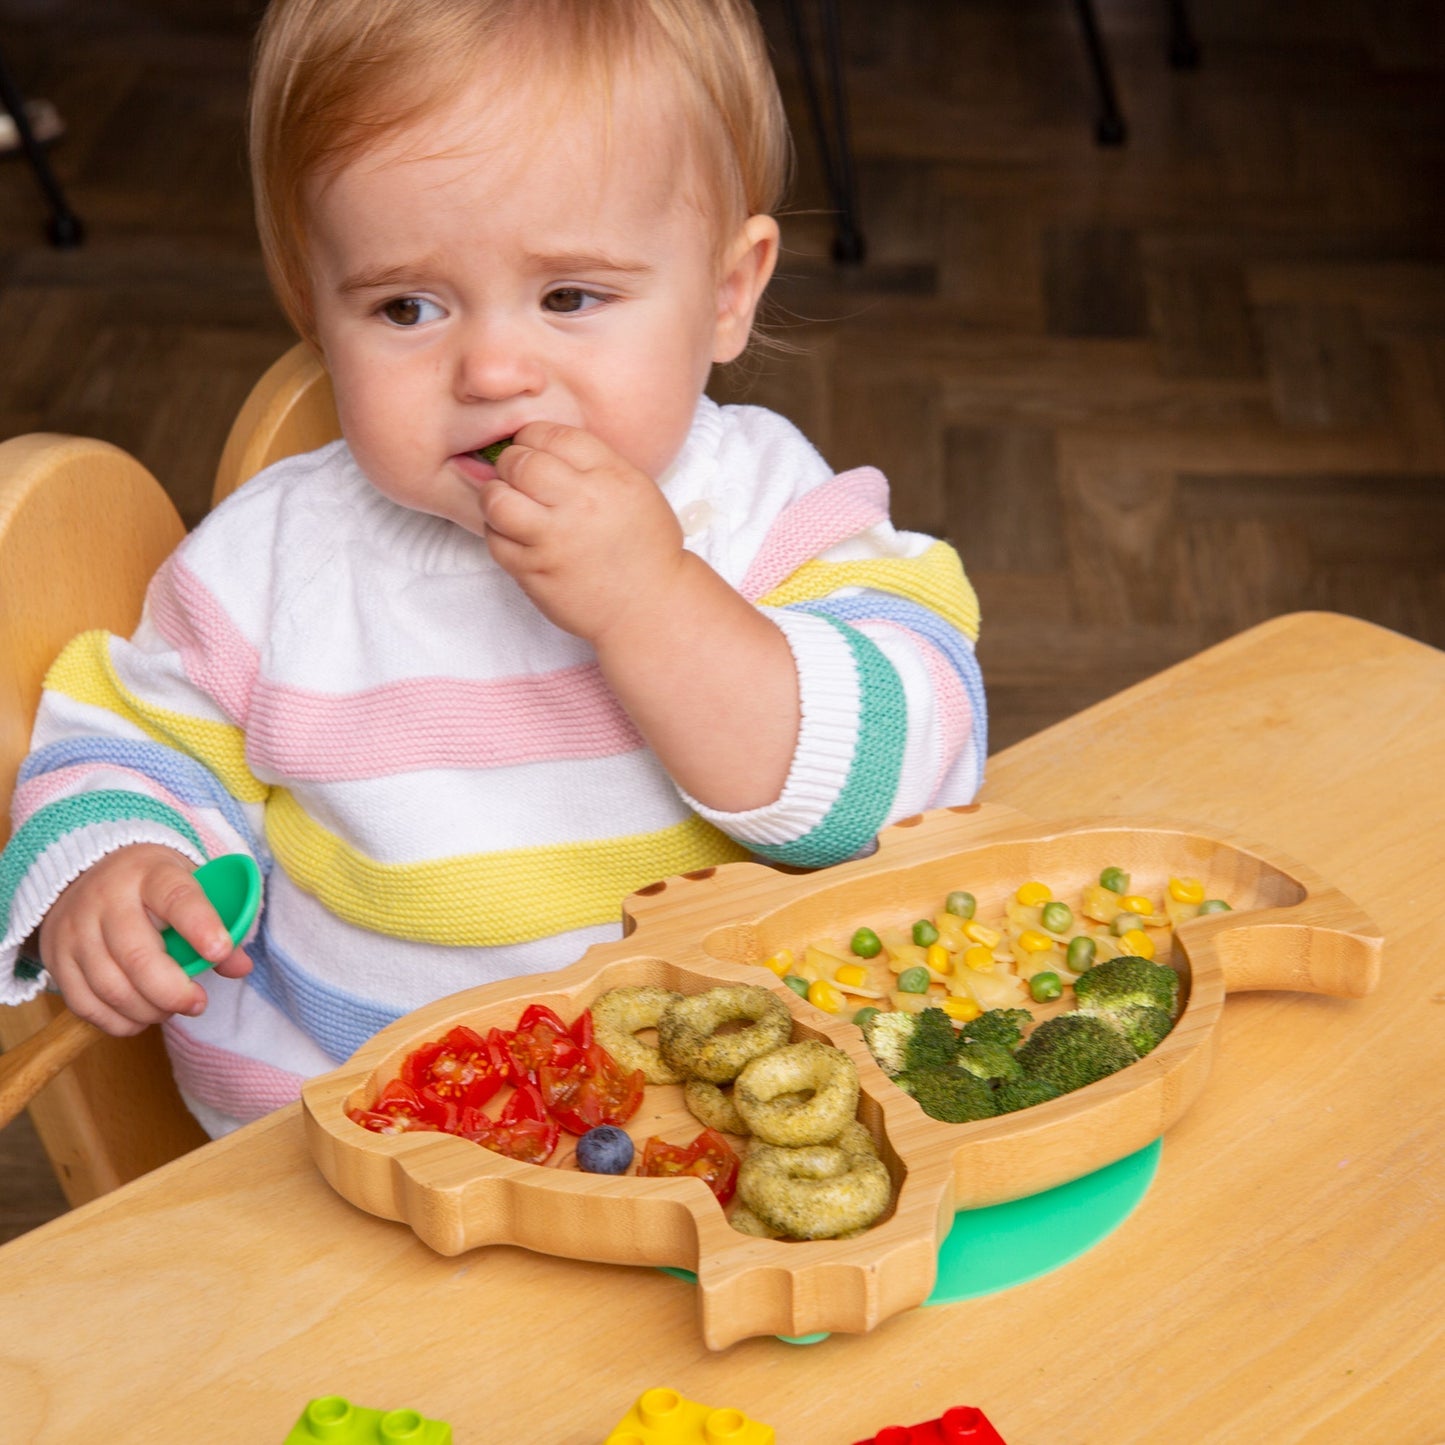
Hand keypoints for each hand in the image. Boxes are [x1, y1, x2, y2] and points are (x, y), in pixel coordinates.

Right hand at [39, 844, 252, 1035]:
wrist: (87, 873)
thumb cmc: (153, 886)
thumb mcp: (191, 885)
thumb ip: (220, 922)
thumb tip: (240, 965)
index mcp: (151, 874)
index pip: (176, 898)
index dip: (200, 926)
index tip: (220, 951)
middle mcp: (107, 898)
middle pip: (137, 956)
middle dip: (173, 992)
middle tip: (198, 1003)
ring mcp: (76, 929)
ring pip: (111, 987)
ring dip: (148, 1011)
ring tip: (171, 1008)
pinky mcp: (56, 958)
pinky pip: (85, 1005)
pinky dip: (118, 1021)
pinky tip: (140, 1016)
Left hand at [477, 422, 686, 642]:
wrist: (649, 606)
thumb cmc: (644, 546)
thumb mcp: (635, 488)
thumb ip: (592, 462)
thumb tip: (542, 444)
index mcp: (610, 477)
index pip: (552, 435)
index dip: (533, 437)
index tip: (533, 450)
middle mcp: (581, 505)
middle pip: (520, 463)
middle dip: (510, 463)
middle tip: (516, 475)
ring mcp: (554, 541)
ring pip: (497, 501)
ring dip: (494, 497)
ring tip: (506, 502)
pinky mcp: (535, 573)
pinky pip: (496, 541)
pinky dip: (498, 532)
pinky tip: (513, 533)